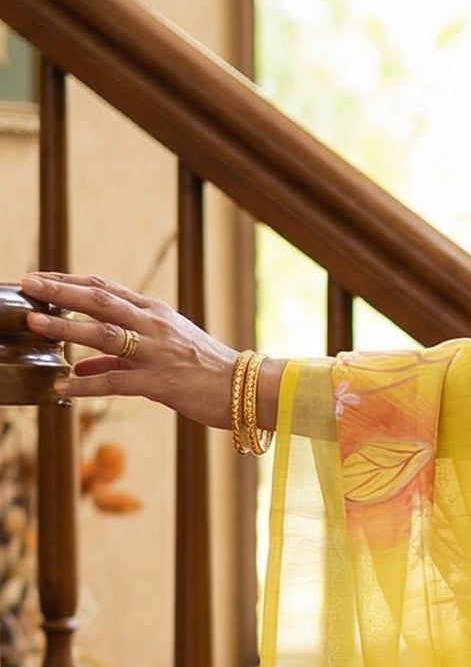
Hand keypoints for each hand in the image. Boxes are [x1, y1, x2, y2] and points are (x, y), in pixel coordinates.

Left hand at [21, 273, 239, 427]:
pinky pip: (116, 381)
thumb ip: (117, 358)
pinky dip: (86, 384)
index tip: (40, 278)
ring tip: (34, 323)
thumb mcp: (161, 354)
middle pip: (100, 300)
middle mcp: (153, 325)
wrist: (247, 388)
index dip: (69, 281)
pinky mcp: (160, 382)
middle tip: (28, 285)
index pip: (105, 288)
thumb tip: (77, 366)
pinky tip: (63, 386)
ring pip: (104, 333)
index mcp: (154, 312)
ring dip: (66, 328)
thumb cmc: (204, 371)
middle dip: (61, 292)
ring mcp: (156, 352)